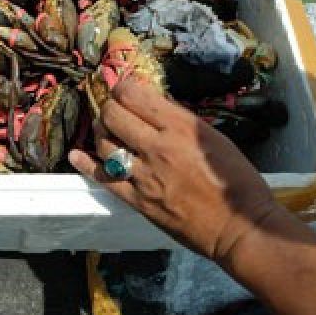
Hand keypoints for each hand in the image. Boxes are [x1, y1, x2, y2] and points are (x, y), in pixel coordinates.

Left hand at [69, 77, 286, 265]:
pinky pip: (103, 178)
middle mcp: (157, 147)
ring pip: (104, 142)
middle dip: (109, 105)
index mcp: (180, 127)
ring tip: (105, 128)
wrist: (238, 227)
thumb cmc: (237, 181)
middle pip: (113, 114)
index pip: (134, 95)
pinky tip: (76, 155)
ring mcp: (144, 175)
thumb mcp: (216, 138)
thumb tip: (156, 104)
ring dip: (100, 131)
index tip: (123, 88)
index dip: (123, 86)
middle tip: (113, 108)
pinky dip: (86, 164)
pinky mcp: (137, 201)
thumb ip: (182, 120)